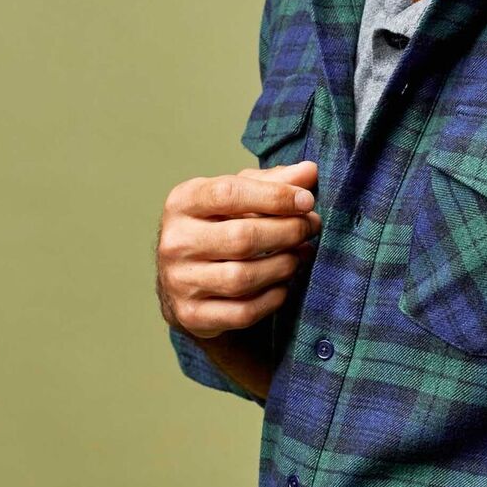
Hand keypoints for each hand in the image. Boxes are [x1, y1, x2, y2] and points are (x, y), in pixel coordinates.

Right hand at [156, 158, 321, 337]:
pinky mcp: (192, 315)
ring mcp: (179, 281)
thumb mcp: (237, 198)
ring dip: (283, 265)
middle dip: (287, 231)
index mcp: (182, 202)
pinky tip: (283, 284)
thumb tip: (310, 171)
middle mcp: (174, 242)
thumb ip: (272, 183)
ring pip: (244, 278)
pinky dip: (272, 298)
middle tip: (311, 227)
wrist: (180, 280)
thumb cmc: (216, 227)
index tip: (307, 201)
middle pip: (241, 238)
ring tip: (300, 254)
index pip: (228, 193)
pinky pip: (243, 311)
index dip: (274, 196)